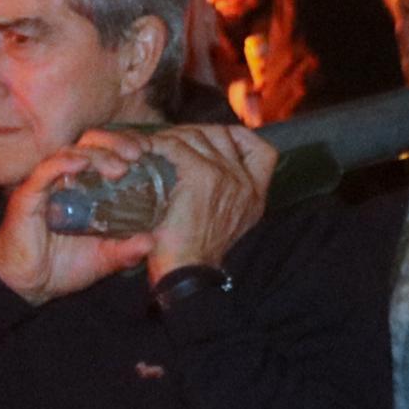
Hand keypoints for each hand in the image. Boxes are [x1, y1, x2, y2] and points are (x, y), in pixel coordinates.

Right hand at [0, 136, 175, 306]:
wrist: (27, 287)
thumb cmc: (62, 267)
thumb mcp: (103, 259)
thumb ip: (126, 250)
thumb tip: (152, 242)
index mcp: (85, 189)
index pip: (107, 155)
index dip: (126, 149)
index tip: (148, 155)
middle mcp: (66, 180)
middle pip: (91, 145)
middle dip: (116, 144)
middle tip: (137, 154)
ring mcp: (46, 185)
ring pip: (72, 152)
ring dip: (98, 153)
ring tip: (120, 165)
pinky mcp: (28, 195)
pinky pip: (45, 171)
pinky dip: (64, 162)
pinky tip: (82, 161)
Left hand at [138, 123, 276, 276]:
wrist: (185, 275)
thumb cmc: (195, 254)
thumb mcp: (228, 226)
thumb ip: (228, 199)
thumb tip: (214, 180)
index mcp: (254, 195)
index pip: (262, 151)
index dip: (241, 140)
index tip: (219, 142)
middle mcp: (243, 182)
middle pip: (220, 135)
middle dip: (193, 134)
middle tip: (169, 145)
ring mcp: (224, 176)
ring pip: (196, 136)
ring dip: (172, 137)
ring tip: (154, 148)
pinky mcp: (200, 175)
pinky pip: (176, 146)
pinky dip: (158, 144)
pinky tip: (145, 151)